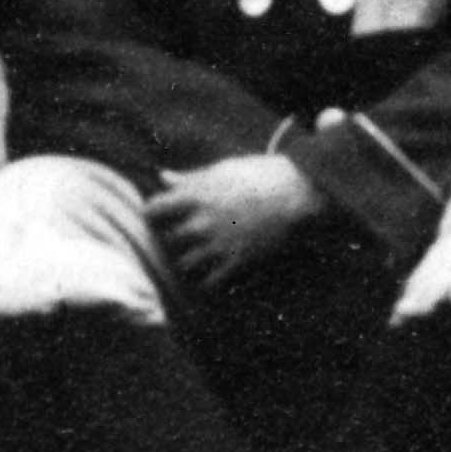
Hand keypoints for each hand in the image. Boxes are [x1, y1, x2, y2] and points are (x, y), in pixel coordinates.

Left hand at [148, 153, 322, 289]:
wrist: (299, 194)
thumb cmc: (261, 175)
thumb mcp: (224, 169)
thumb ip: (190, 178)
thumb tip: (163, 177)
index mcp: (197, 195)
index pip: (154, 208)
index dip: (150, 213)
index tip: (155, 216)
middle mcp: (202, 222)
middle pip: (168, 238)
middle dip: (172, 237)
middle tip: (179, 236)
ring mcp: (218, 243)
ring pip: (185, 263)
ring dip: (188, 260)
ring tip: (196, 257)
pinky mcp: (237, 260)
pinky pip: (209, 282)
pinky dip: (207, 282)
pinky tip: (210, 276)